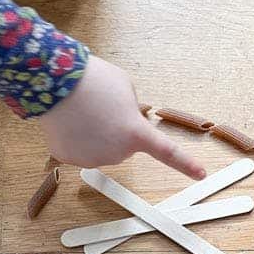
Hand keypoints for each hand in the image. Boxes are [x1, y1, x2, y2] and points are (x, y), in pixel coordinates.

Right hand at [39, 56, 205, 179]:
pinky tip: (68, 120)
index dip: (185, 164)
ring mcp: (90, 158)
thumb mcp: (126, 88)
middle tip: (103, 108)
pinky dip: (74, 137)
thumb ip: (132, 109)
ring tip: (83, 110)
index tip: (200, 173)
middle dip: (116, 130)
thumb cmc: (93, 80)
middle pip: (123, 145)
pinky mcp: (67, 158)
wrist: (53, 80)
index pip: (167, 152)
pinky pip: (78, 149)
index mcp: (136, 133)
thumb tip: (124, 121)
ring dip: (95, 133)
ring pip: (100, 148)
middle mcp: (116, 152)